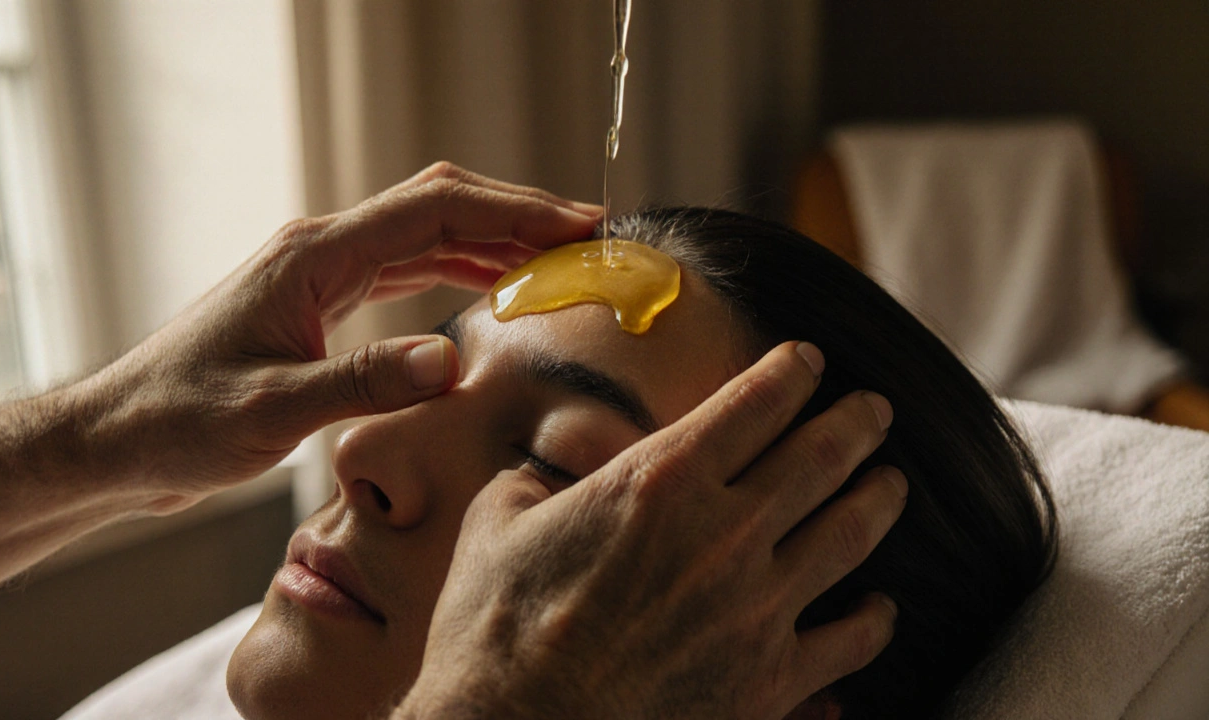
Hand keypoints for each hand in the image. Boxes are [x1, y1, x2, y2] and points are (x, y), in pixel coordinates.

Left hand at [79, 162, 599, 510]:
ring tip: (556, 257)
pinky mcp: (321, 304)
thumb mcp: (269, 411)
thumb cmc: (178, 424)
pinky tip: (490, 284)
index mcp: (313, 257)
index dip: (512, 212)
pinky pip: (405, 269)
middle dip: (516, 213)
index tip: (576, 225)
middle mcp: (321, 251)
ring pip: (425, 234)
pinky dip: (457, 268)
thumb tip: (448, 359)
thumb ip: (358, 382)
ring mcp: (321, 274)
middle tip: (586, 235)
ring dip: (492, 239)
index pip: (433, 212)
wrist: (119, 440)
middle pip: (437, 206)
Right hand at [398, 342, 904, 718]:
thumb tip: (549, 477)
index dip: (792, 372)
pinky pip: (847, 642)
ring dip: (879, 501)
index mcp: (660, 481)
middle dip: (857, 423)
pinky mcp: (767, 683)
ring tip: (893, 484)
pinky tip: (880, 609)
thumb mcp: (499, 522)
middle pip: (821, 457)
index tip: (810, 361)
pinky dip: (872, 621)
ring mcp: (755, 610)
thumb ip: (540, 482)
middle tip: (876, 410)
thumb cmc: (494, 629)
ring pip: (850, 536)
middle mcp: (724, 534)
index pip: (754, 403)